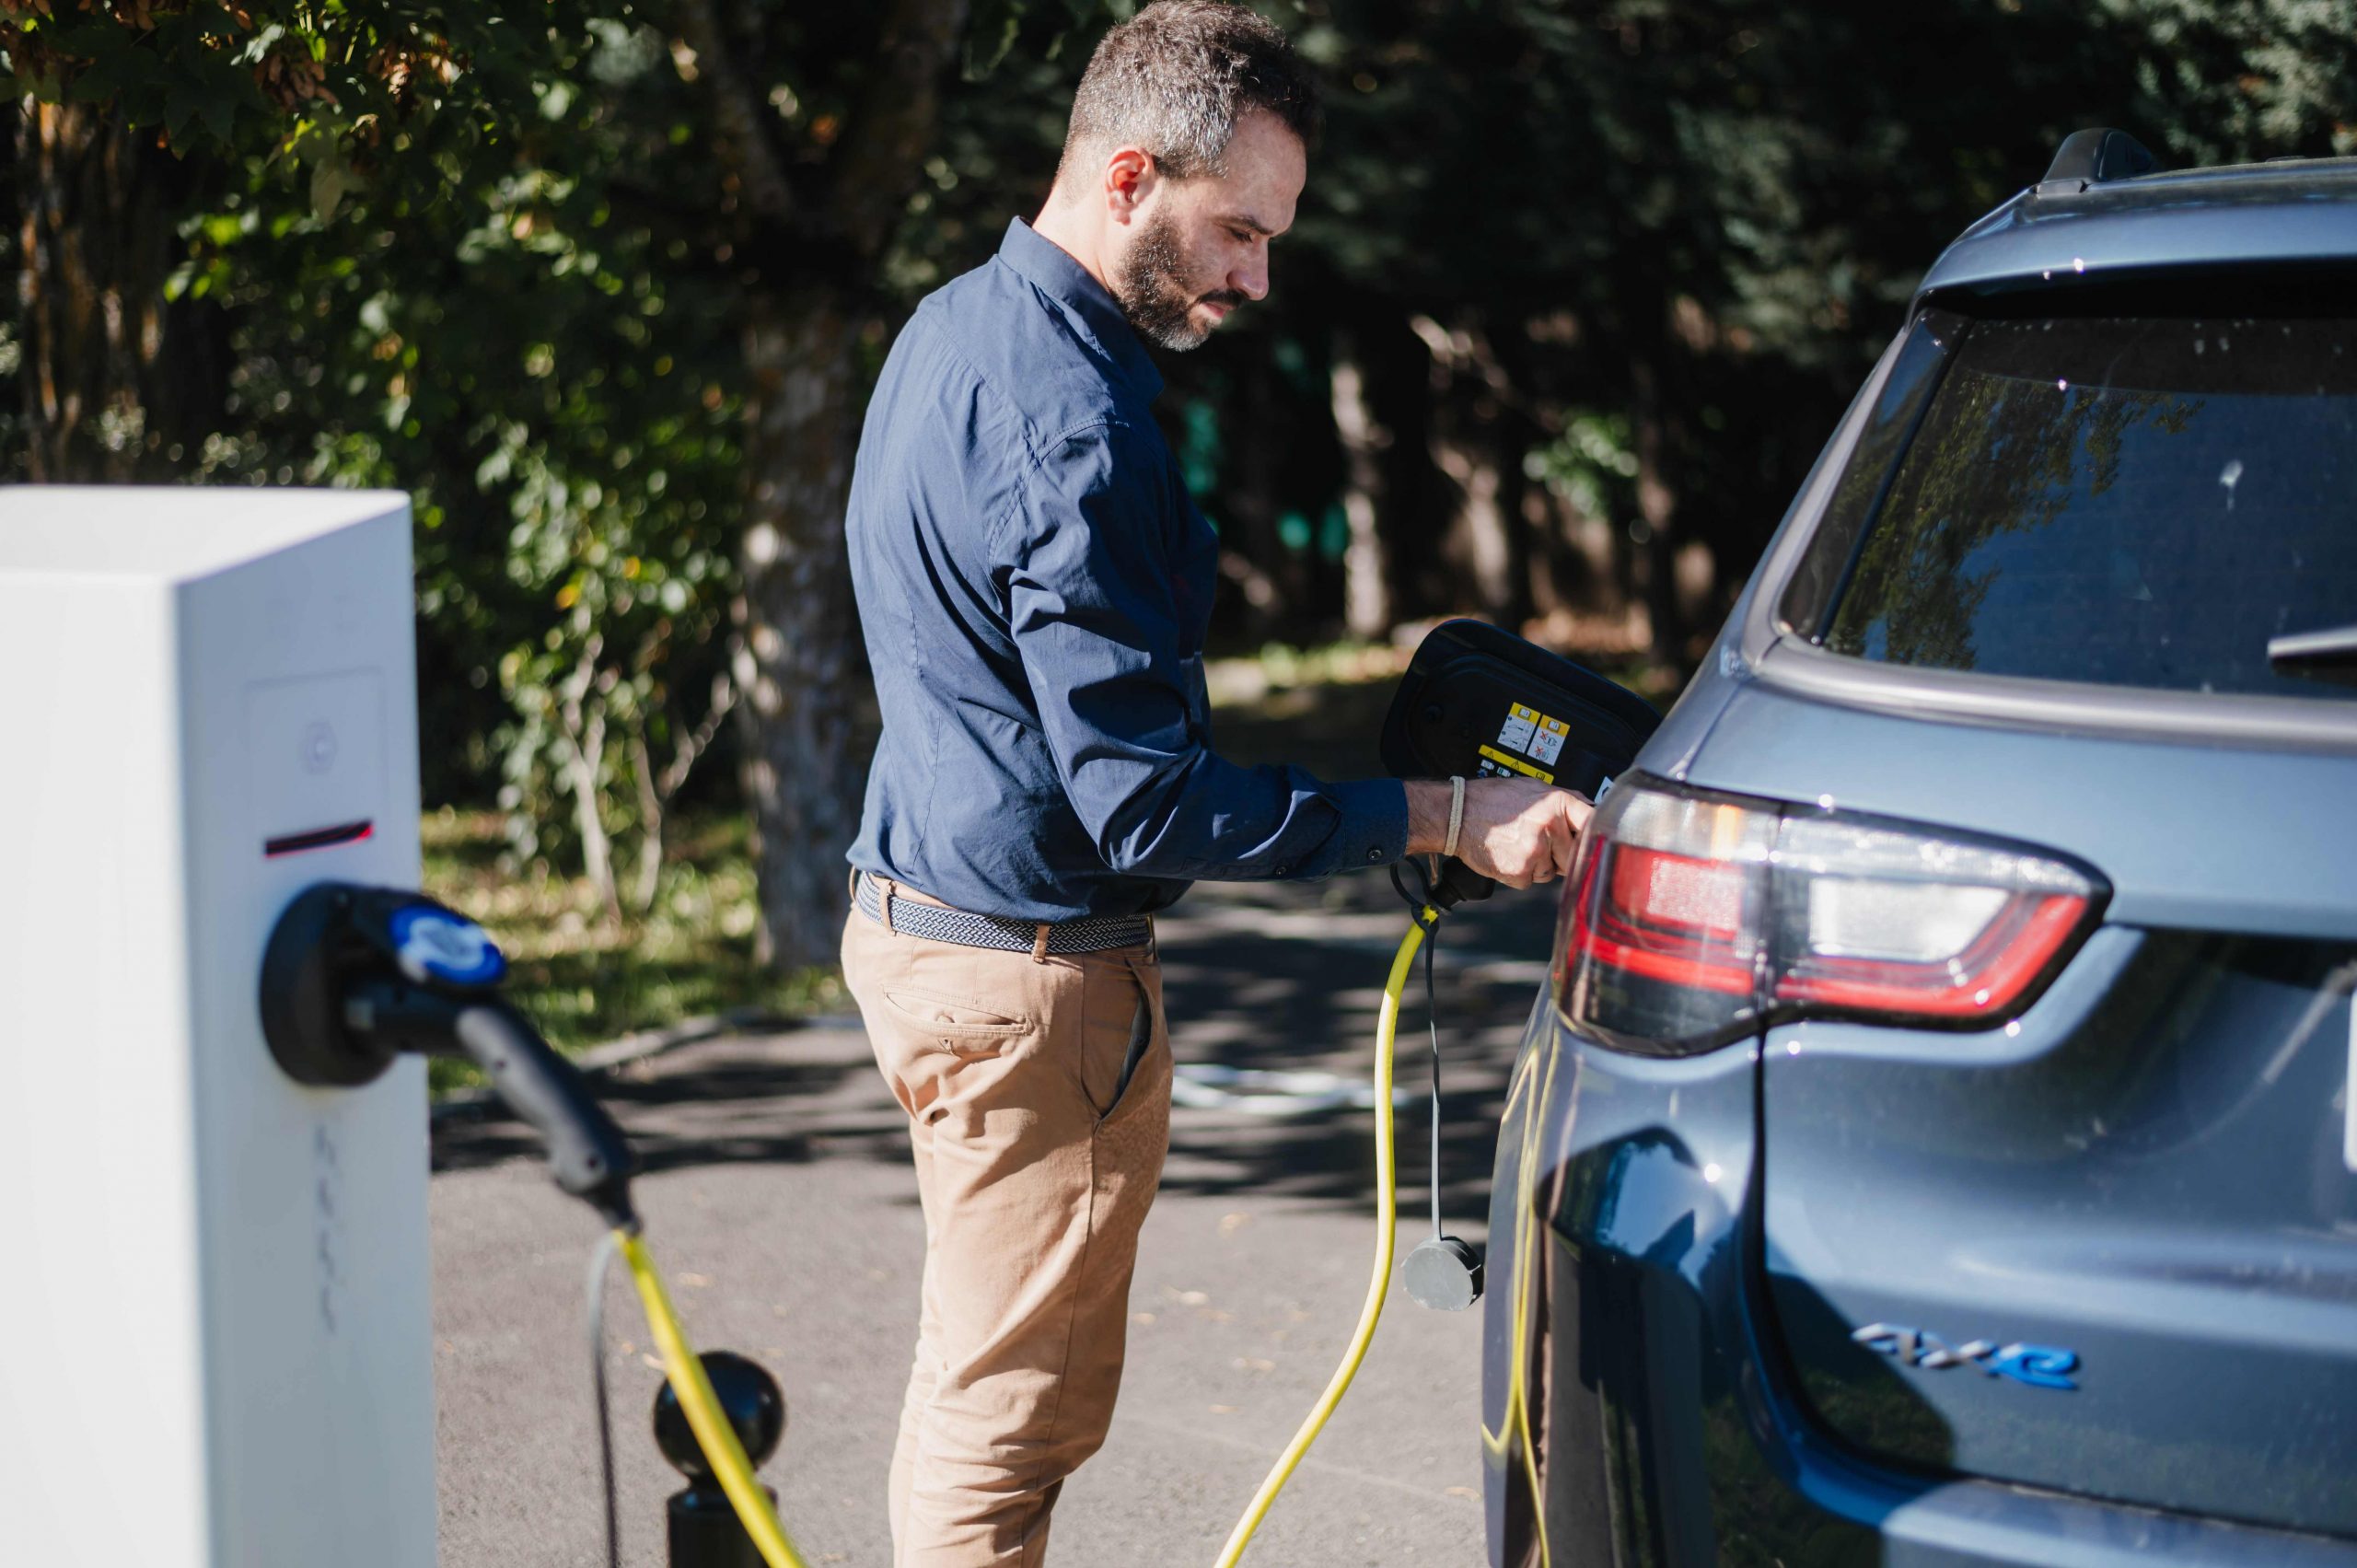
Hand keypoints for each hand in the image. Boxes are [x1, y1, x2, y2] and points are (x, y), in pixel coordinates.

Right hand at [1406, 777, 1590, 889]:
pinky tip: (1507, 855)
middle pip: (1573, 853)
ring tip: (1517, 844)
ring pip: (1552, 871)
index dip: (1596, 836)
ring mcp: (1536, 851)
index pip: (1592, 823)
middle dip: (1558, 852)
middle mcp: (1549, 826)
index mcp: (1556, 803)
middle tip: (1534, 839)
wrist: (1457, 814)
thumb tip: (1591, 811)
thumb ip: (1564, 801)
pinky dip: (1520, 874)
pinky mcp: (1521, 872)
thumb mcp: (1533, 787)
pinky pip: (1531, 881)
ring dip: (1539, 864)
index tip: (1599, 845)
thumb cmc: (1492, 800)